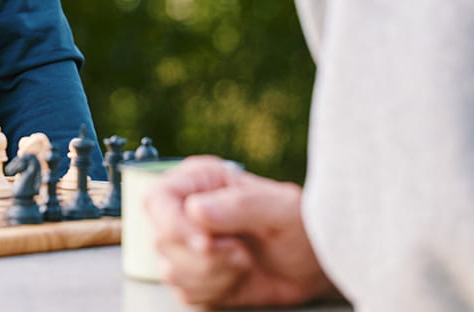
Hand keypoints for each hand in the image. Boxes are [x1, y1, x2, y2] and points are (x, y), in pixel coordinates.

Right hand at [144, 155, 339, 307]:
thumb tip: (195, 210)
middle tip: (243, 253)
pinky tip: (238, 278)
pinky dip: (214, 292)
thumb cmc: (302, 226)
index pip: (158, 199)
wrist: (315, 266)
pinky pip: (185, 293)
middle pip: (162, 239)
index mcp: (200, 180)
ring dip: (213, 275)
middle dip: (206, 257)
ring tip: (244, 262)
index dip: (174, 225)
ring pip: (170, 270)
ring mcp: (187, 244)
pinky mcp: (194, 275)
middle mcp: (186, 210)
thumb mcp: (282, 209)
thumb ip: (240, 205)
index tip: (206, 245)